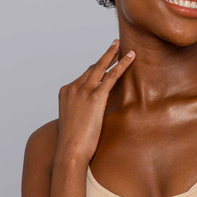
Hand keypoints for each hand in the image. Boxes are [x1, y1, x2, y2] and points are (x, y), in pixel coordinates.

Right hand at [56, 40, 134, 163]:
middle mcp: (73, 87)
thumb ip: (81, 109)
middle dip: (105, 56)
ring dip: (113, 55)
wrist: (70, 150)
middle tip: (115, 46)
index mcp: (65, 91)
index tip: (105, 62)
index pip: (84, 75)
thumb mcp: (74, 120)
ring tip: (123, 48)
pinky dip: (122, 64)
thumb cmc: (73, 141)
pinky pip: (111, 76)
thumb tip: (92, 109)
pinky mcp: (95, 97)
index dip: (96, 68)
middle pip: (92, 67)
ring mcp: (83, 90)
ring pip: (101, 67)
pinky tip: (131, 57)